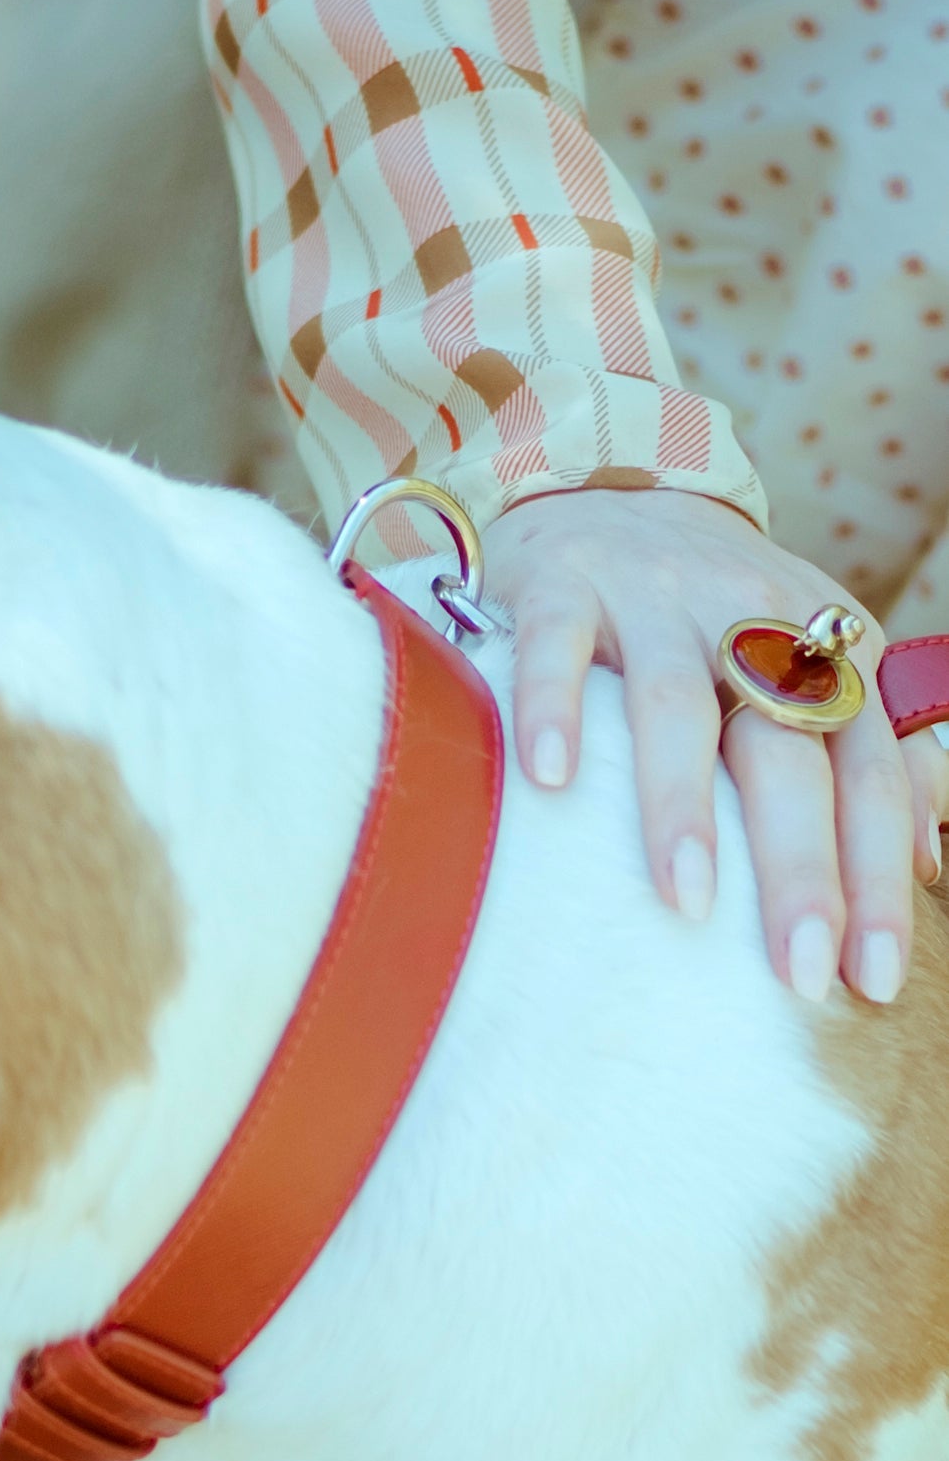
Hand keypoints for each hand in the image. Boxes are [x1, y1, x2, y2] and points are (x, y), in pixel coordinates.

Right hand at [481, 488, 948, 1003]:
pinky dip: (553, 710)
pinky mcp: (562, 585)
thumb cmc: (717, 608)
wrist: (611, 485)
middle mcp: (750, 618)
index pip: (870, 772)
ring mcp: (654, 599)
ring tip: (686, 902)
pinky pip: (557, 649)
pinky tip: (549, 781)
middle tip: (798, 971)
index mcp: (824, 648)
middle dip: (800, 867)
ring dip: (682, 805)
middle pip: (787, 753)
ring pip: (676, 705)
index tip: (871, 975)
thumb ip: (875, 751)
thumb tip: (933, 863)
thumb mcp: (812, 661)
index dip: (877, 873)